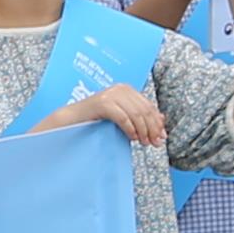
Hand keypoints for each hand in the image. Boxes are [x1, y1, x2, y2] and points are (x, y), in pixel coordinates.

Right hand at [45, 86, 167, 149]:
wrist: (71, 120)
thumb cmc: (96, 120)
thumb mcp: (122, 117)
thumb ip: (139, 117)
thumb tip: (162, 120)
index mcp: (127, 89)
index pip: (149, 106)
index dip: (157, 123)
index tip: (162, 137)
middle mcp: (120, 88)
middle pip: (145, 110)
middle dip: (152, 128)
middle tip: (155, 143)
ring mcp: (111, 94)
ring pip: (136, 114)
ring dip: (143, 131)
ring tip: (144, 143)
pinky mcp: (102, 102)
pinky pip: (123, 117)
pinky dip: (130, 129)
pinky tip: (132, 138)